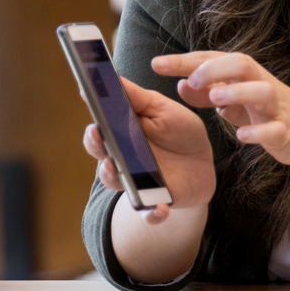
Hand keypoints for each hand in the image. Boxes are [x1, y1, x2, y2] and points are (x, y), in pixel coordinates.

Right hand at [82, 75, 216, 225]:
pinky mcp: (154, 202)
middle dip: (97, 146)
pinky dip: (151, 214)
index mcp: (121, 134)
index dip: (93, 120)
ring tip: (116, 168)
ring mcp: (136, 182)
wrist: (201, 163)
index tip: (88, 108)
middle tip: (99, 135)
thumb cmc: (177, 131)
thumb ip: (136, 97)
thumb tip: (108, 76)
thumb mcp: (161, 109)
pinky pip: (148, 213)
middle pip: (100, 154)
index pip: (99, 129)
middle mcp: (121, 159)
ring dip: (114, 177)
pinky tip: (160, 210)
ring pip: (116, 183)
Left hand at [152, 51, 289, 168]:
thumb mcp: (234, 100)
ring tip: (216, 98)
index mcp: (245, 75)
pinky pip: (275, 129)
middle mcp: (261, 84)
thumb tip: (180, 84)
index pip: (213, 60)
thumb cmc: (267, 112)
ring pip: (263, 91)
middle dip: (215, 68)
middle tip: (190, 79)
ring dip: (238, 92)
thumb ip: (207, 93)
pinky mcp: (287, 131)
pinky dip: (259, 132)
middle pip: (242, 64)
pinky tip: (241, 137)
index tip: (157, 64)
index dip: (185, 61)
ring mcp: (276, 107)